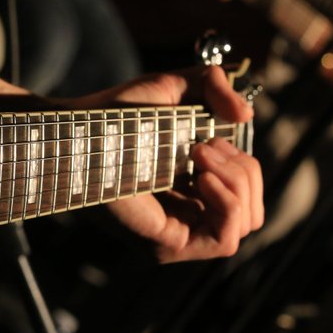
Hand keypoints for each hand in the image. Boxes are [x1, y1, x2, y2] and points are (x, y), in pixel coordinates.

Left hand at [71, 66, 263, 262]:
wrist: (79, 130)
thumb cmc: (115, 113)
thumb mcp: (173, 88)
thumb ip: (214, 87)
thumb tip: (247, 116)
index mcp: (194, 189)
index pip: (247, 196)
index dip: (244, 165)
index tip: (213, 137)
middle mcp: (188, 216)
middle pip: (253, 212)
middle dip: (244, 171)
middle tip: (205, 146)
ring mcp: (179, 234)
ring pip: (246, 224)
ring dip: (236, 182)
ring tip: (199, 155)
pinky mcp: (168, 245)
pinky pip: (225, 240)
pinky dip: (227, 203)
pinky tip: (202, 177)